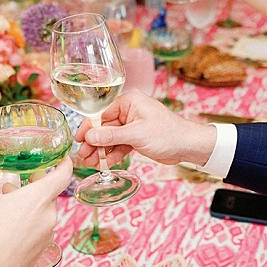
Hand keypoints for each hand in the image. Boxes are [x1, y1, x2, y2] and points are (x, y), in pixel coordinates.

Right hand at [0, 147, 71, 266]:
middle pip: (50, 193)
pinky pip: (40, 230)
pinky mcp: (41, 252)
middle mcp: (48, 217)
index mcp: (39, 199)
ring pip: (44, 212)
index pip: (64, 174)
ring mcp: (47, 236)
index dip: (64, 162)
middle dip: (36, 185)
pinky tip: (8, 226)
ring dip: (30, 204)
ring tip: (7, 203)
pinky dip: (29, 223)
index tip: (61, 156)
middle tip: (18, 181)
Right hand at [75, 91, 216, 169]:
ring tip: (91, 163)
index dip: (89, 127)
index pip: (102, 113)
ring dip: (101, 151)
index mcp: (129, 102)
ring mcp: (132, 125)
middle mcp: (129, 111)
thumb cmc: (167, 134)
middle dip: (94, 142)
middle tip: (83, 156)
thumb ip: (111, 136)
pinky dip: (112, 154)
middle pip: (104, 127)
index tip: (79, 140)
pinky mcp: (136, 138)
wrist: (187, 146)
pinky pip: (119, 145)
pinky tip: (104, 164)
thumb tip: (90, 136)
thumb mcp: (136, 134)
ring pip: (111, 138)